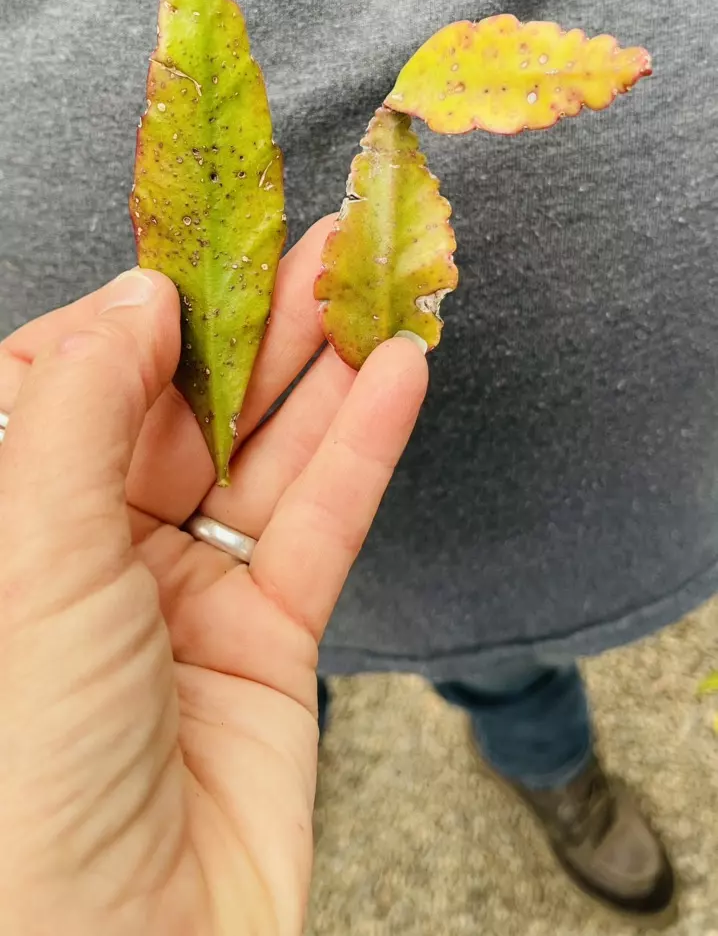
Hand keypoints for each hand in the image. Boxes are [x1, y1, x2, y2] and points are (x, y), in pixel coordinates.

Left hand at [0, 219, 426, 935]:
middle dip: (253, 326)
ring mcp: (183, 593)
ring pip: (262, 455)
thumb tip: (135, 299)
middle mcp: (92, 549)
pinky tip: (396, 378)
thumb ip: (82, 414)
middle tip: (320, 244)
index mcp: (11, 519)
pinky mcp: (266, 640)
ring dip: (321, 371)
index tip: (195, 264)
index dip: (135, 318)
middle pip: (184, 408)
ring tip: (374, 285)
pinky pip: (317, 524)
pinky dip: (361, 449)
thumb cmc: (25, 772)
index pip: (75, 382)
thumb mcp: (32, 561)